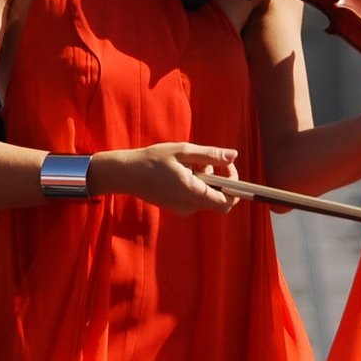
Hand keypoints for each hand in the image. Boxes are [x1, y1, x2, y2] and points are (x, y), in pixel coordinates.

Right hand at [90, 143, 239, 214]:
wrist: (127, 174)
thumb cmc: (153, 159)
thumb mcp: (182, 151)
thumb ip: (210, 154)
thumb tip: (233, 155)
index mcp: (192, 192)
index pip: (227, 202)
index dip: (234, 186)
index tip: (227, 166)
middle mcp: (189, 206)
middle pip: (219, 199)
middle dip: (219, 179)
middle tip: (207, 161)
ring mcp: (182, 209)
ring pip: (207, 197)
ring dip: (207, 180)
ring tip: (189, 163)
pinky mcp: (176, 208)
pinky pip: (196, 198)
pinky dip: (197, 185)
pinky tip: (182, 172)